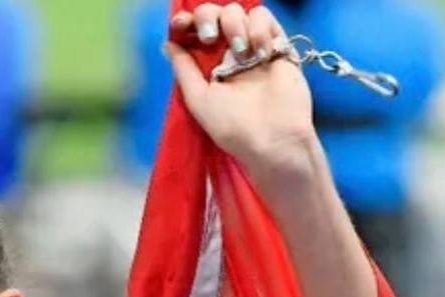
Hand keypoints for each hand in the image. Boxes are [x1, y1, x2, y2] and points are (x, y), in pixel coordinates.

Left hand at [163, 3, 317, 182]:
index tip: (180, 24)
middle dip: (208, 17)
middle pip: (214, 13)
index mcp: (207, 65)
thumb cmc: (232, 126)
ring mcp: (252, 46)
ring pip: (238, 11)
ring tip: (242, 54)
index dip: (185, 21)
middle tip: (209, 37)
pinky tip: (260, 52)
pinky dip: (259, 27)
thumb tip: (167, 43)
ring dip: (234, 24)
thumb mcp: (199, 99)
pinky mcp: (277, 43)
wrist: (272, 137)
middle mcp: (228, 52)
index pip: (193, 31)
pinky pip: (264, 16)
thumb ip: (183, 69)